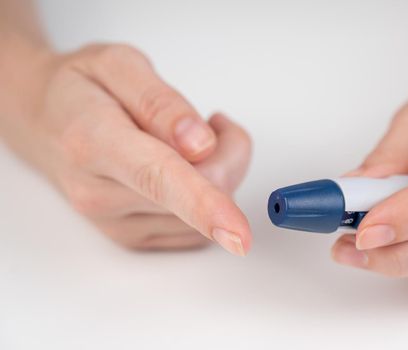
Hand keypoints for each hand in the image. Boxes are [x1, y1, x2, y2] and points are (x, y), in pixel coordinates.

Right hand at [1, 44, 251, 253]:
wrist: (45, 122)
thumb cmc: (82, 90)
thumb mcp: (118, 65)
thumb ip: (160, 103)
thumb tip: (200, 143)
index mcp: (93, 143)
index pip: (158, 177)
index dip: (204, 204)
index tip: (238, 233)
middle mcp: (99, 195)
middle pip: (200, 191)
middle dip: (227, 154)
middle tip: (213, 123)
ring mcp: (115, 223)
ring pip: (205, 216)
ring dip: (218, 177)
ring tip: (187, 144)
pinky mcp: (133, 238)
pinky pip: (196, 232)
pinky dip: (207, 202)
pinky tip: (185, 172)